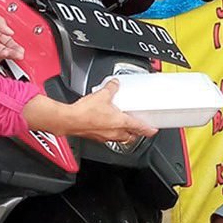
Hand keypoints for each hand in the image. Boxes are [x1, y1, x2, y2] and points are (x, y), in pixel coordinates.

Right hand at [23, 81, 156, 141]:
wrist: (69, 120)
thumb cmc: (85, 112)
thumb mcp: (102, 95)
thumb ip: (111, 88)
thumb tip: (114, 84)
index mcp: (121, 123)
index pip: (140, 127)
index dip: (148, 129)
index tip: (153, 130)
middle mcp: (115, 132)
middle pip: (131, 136)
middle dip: (136, 133)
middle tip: (138, 128)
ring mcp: (105, 137)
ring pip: (119, 138)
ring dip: (123, 133)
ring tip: (122, 126)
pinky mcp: (95, 137)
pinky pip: (107, 137)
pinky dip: (110, 132)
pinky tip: (105, 125)